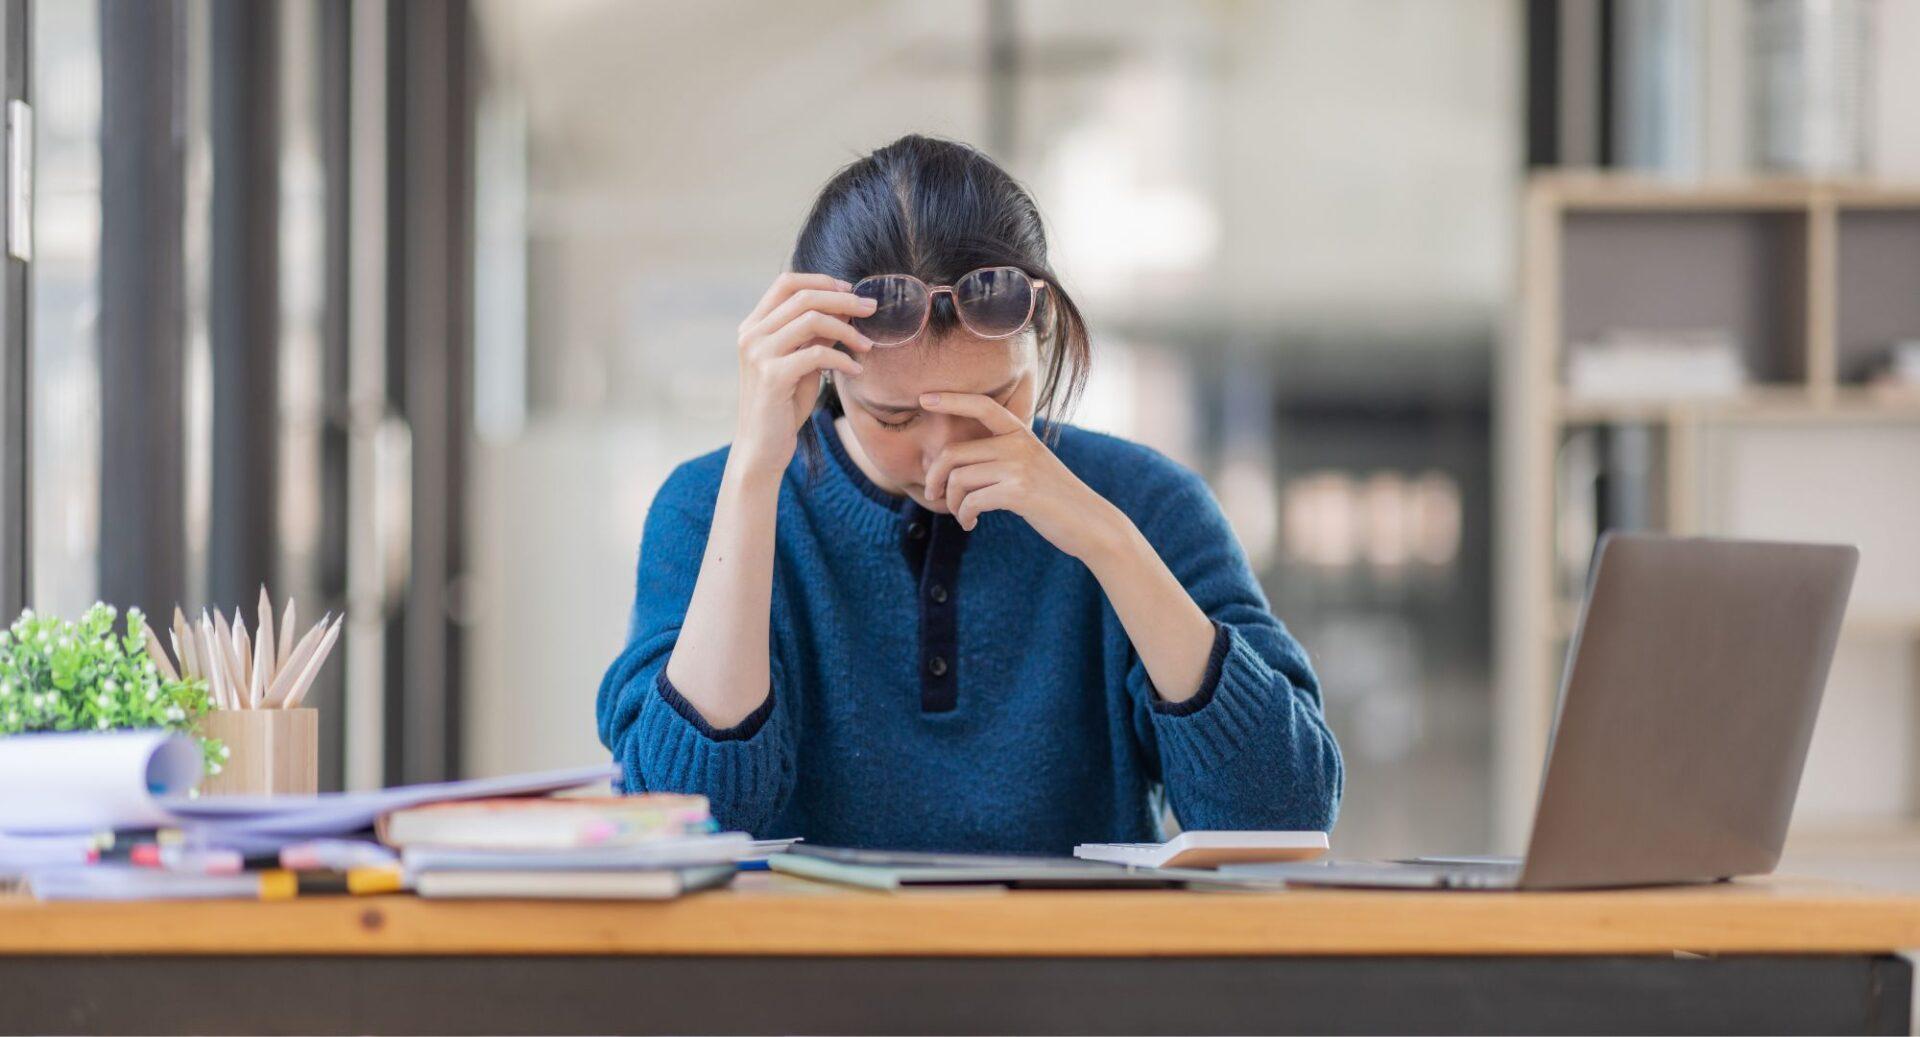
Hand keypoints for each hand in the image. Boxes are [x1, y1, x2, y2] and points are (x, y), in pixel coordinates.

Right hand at [731, 273, 876, 475]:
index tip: (850, 290)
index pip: (786, 282)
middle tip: (871, 308)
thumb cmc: (784, 405)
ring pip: (811, 320)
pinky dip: (842, 359)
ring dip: (847, 329)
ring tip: (867, 344)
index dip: (821, 280)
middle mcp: (751, 335)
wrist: (762, 447)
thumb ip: (815, 334)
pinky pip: (817, 354)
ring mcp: (758, 354)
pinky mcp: (772, 376)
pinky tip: (856, 371)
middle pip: (803, 297)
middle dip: (843, 300)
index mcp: (753, 326)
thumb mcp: (800, 362)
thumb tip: (846, 308)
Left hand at [919, 392, 1126, 560]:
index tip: (924, 398)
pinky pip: (971, 502)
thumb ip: (1003, 455)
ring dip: (951, 503)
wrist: (1091, 523)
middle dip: (934, 476)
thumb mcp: (1032, 465)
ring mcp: (1019, 467)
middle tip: (932, 494)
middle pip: (953, 453)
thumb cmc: (1055, 497)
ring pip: (958, 479)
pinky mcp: (1018, 492)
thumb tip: (956, 463)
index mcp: (1021, 433)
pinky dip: (964, 516)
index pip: (982, 405)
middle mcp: (1019, 444)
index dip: (951, 399)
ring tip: (961, 515)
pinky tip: (971, 524)